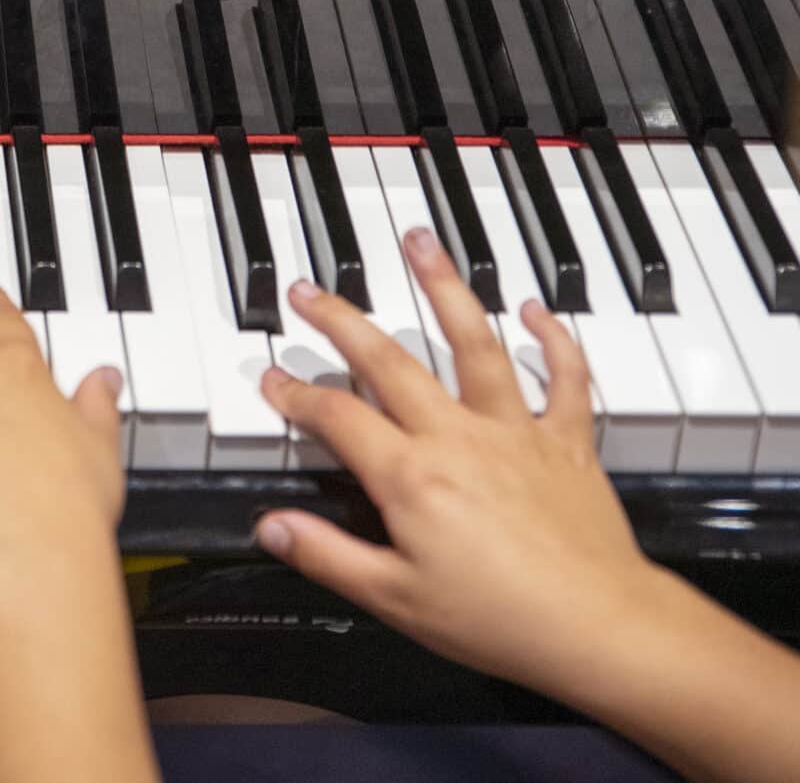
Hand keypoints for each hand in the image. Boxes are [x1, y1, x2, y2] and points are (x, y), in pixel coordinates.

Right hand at [253, 227, 664, 696]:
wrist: (599, 628)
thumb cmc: (502, 620)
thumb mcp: (395, 598)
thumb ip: (327, 554)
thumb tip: (273, 528)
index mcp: (410, 476)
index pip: (337, 416)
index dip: (296, 393)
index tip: (274, 378)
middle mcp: (459, 438)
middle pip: (390, 360)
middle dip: (341, 320)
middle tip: (311, 291)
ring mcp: (514, 432)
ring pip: (475, 342)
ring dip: (444, 288)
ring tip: (419, 245)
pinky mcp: (565, 441)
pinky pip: (565, 378)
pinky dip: (553, 338)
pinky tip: (534, 308)